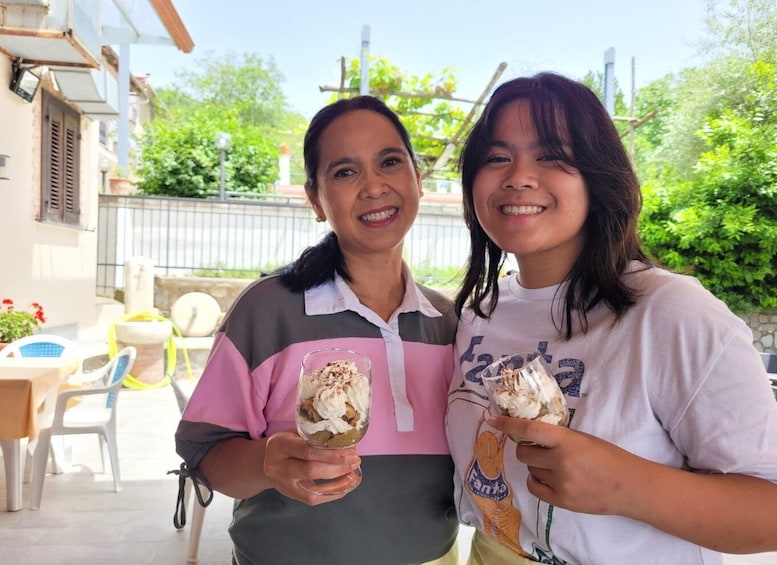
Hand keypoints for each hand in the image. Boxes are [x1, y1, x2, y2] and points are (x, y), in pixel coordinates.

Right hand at [263, 429, 360, 505]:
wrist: (268, 458)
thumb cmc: (289, 441)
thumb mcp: (297, 432)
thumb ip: (318, 437)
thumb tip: (350, 444)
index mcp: (279, 445)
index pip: (307, 451)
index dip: (332, 453)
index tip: (351, 451)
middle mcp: (276, 466)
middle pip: (310, 470)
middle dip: (337, 467)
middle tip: (355, 460)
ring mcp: (281, 483)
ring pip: (312, 489)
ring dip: (337, 483)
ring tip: (353, 475)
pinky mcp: (288, 495)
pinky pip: (312, 499)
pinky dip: (331, 494)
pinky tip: (344, 486)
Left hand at [486, 414, 643, 515]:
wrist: (630, 486)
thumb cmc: (608, 457)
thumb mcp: (583, 438)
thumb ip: (558, 436)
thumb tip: (530, 432)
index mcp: (567, 440)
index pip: (529, 429)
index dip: (508, 424)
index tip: (494, 420)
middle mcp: (560, 461)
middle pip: (523, 452)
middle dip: (526, 448)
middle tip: (539, 448)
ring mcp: (560, 483)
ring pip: (530, 469)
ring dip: (536, 465)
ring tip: (555, 465)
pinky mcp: (561, 501)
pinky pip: (534, 487)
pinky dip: (536, 480)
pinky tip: (547, 477)